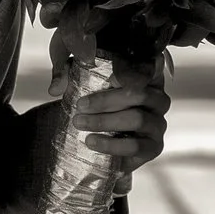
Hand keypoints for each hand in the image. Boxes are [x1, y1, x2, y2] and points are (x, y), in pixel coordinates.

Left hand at [51, 40, 170, 176]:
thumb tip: (55, 88)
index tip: (109, 76)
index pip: (148, 66)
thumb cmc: (97, 104)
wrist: (101, 141)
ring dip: (105, 120)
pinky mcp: (153, 147)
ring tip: (80, 123)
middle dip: (106, 99)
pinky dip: (110, 144)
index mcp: (148, 77)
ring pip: (137, 118)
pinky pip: (135, 146)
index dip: (132, 69)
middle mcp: (159, 98)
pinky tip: (91, 141)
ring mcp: (159, 124)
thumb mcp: (82, 82)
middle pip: (139, 93)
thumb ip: (67, 76)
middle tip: (80, 105)